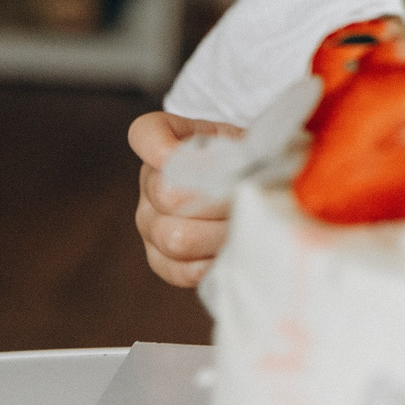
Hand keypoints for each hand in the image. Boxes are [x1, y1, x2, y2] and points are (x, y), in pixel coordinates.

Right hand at [130, 109, 242, 287]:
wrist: (253, 189)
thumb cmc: (251, 158)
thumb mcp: (250, 138)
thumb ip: (251, 145)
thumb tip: (258, 170)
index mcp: (164, 141)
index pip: (146, 134)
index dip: (163, 145)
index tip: (201, 146)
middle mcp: (150, 181)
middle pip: (170, 195)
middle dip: (220, 200)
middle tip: (251, 198)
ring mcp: (150, 223)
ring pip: (177, 238)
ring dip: (222, 235)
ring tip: (248, 225)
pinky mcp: (161, 260)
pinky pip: (181, 270)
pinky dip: (214, 262)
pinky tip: (234, 248)